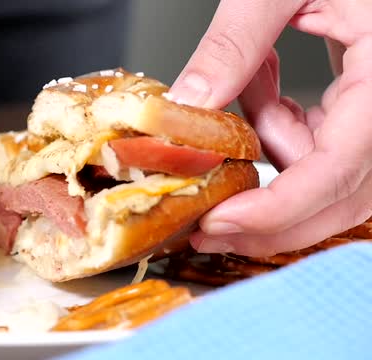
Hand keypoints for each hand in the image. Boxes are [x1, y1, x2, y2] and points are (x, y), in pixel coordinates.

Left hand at [167, 1, 371, 256]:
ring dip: (273, 152)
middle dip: (269, 213)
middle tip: (207, 221)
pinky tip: (267, 87)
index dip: (276, 209)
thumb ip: (236, 42)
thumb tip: (188, 104)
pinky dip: (287, 129)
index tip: (216, 224)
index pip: (339, 172)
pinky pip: (331, 145)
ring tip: (249, 88)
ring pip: (332, 175)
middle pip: (341, 196)